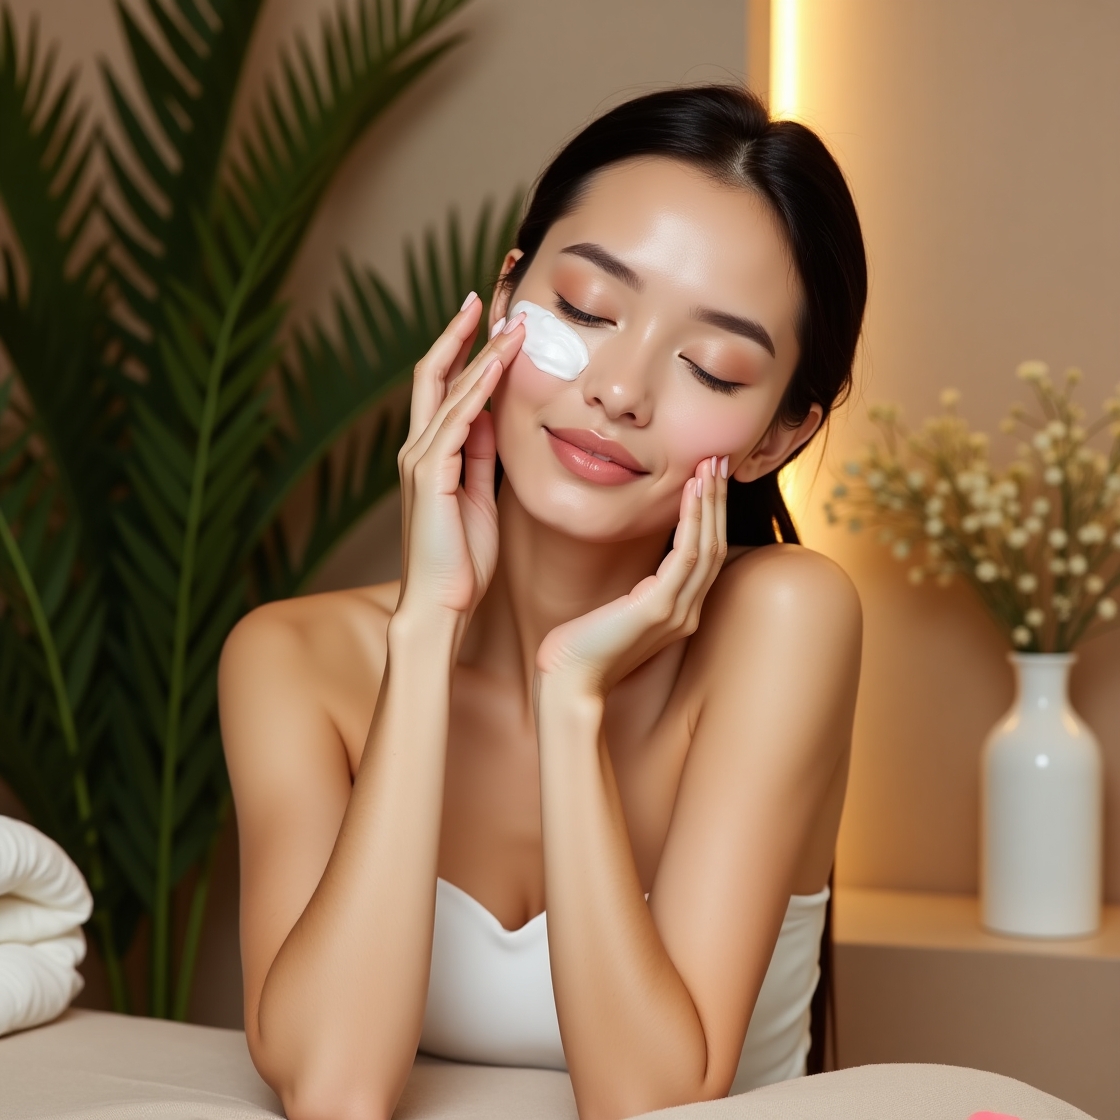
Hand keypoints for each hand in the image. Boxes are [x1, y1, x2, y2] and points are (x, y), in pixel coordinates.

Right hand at [396, 297, 525, 619]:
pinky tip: (496, 367)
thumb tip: (490, 419)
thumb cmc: (462, 559)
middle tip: (484, 298)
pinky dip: (475, 392)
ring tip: (511, 325)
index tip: (488, 322)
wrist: (442, 604)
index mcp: (431, 455)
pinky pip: (454, 422)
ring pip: (448, 391)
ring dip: (481, 355)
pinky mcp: (429, 476)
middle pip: (434, 375)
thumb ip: (479, 457)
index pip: (444, 389)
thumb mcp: (478, 496)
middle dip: (459, 334)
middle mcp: (418, 449)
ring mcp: (419, 461)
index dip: (464, 353)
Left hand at [535, 455, 728, 697]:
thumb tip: (642, 572)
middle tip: (721, 458)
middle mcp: (687, 611)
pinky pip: (685, 556)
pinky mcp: (658, 608)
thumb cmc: (584, 646)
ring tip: (711, 466)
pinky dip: (693, 520)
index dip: (713, 514)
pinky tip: (692, 493)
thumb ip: (640, 592)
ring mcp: (677, 611)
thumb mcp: (620, 611)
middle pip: (715, 544)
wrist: (568, 680)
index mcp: (681, 611)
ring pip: (707, 546)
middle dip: (719, 499)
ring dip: (711, 502)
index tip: (710, 478)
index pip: (706, 554)